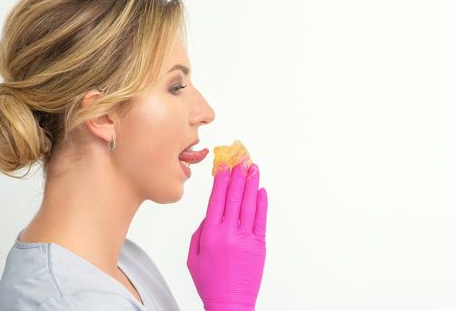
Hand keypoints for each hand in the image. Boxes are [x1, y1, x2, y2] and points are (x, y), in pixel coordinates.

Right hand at [187, 161, 267, 310]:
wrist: (229, 302)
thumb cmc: (210, 282)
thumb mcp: (193, 256)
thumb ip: (200, 232)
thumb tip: (210, 214)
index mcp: (210, 234)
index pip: (216, 199)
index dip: (221, 181)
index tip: (223, 166)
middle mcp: (228, 232)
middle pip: (234, 197)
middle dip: (237, 176)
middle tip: (240, 159)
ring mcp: (245, 237)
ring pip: (249, 204)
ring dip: (251, 183)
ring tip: (253, 168)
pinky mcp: (259, 244)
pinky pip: (261, 219)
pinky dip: (262, 203)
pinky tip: (261, 190)